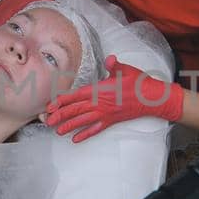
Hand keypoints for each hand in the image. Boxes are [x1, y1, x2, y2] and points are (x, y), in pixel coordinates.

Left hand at [44, 56, 184, 142]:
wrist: (152, 99)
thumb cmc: (138, 83)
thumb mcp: (125, 70)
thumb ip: (114, 65)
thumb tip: (110, 59)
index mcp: (100, 90)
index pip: (76, 96)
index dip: (62, 101)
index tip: (51, 105)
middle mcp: (100, 104)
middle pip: (75, 110)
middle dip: (60, 115)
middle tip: (46, 120)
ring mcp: (105, 114)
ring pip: (82, 121)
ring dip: (69, 126)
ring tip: (57, 131)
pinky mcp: (111, 121)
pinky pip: (95, 129)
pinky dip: (85, 134)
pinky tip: (76, 139)